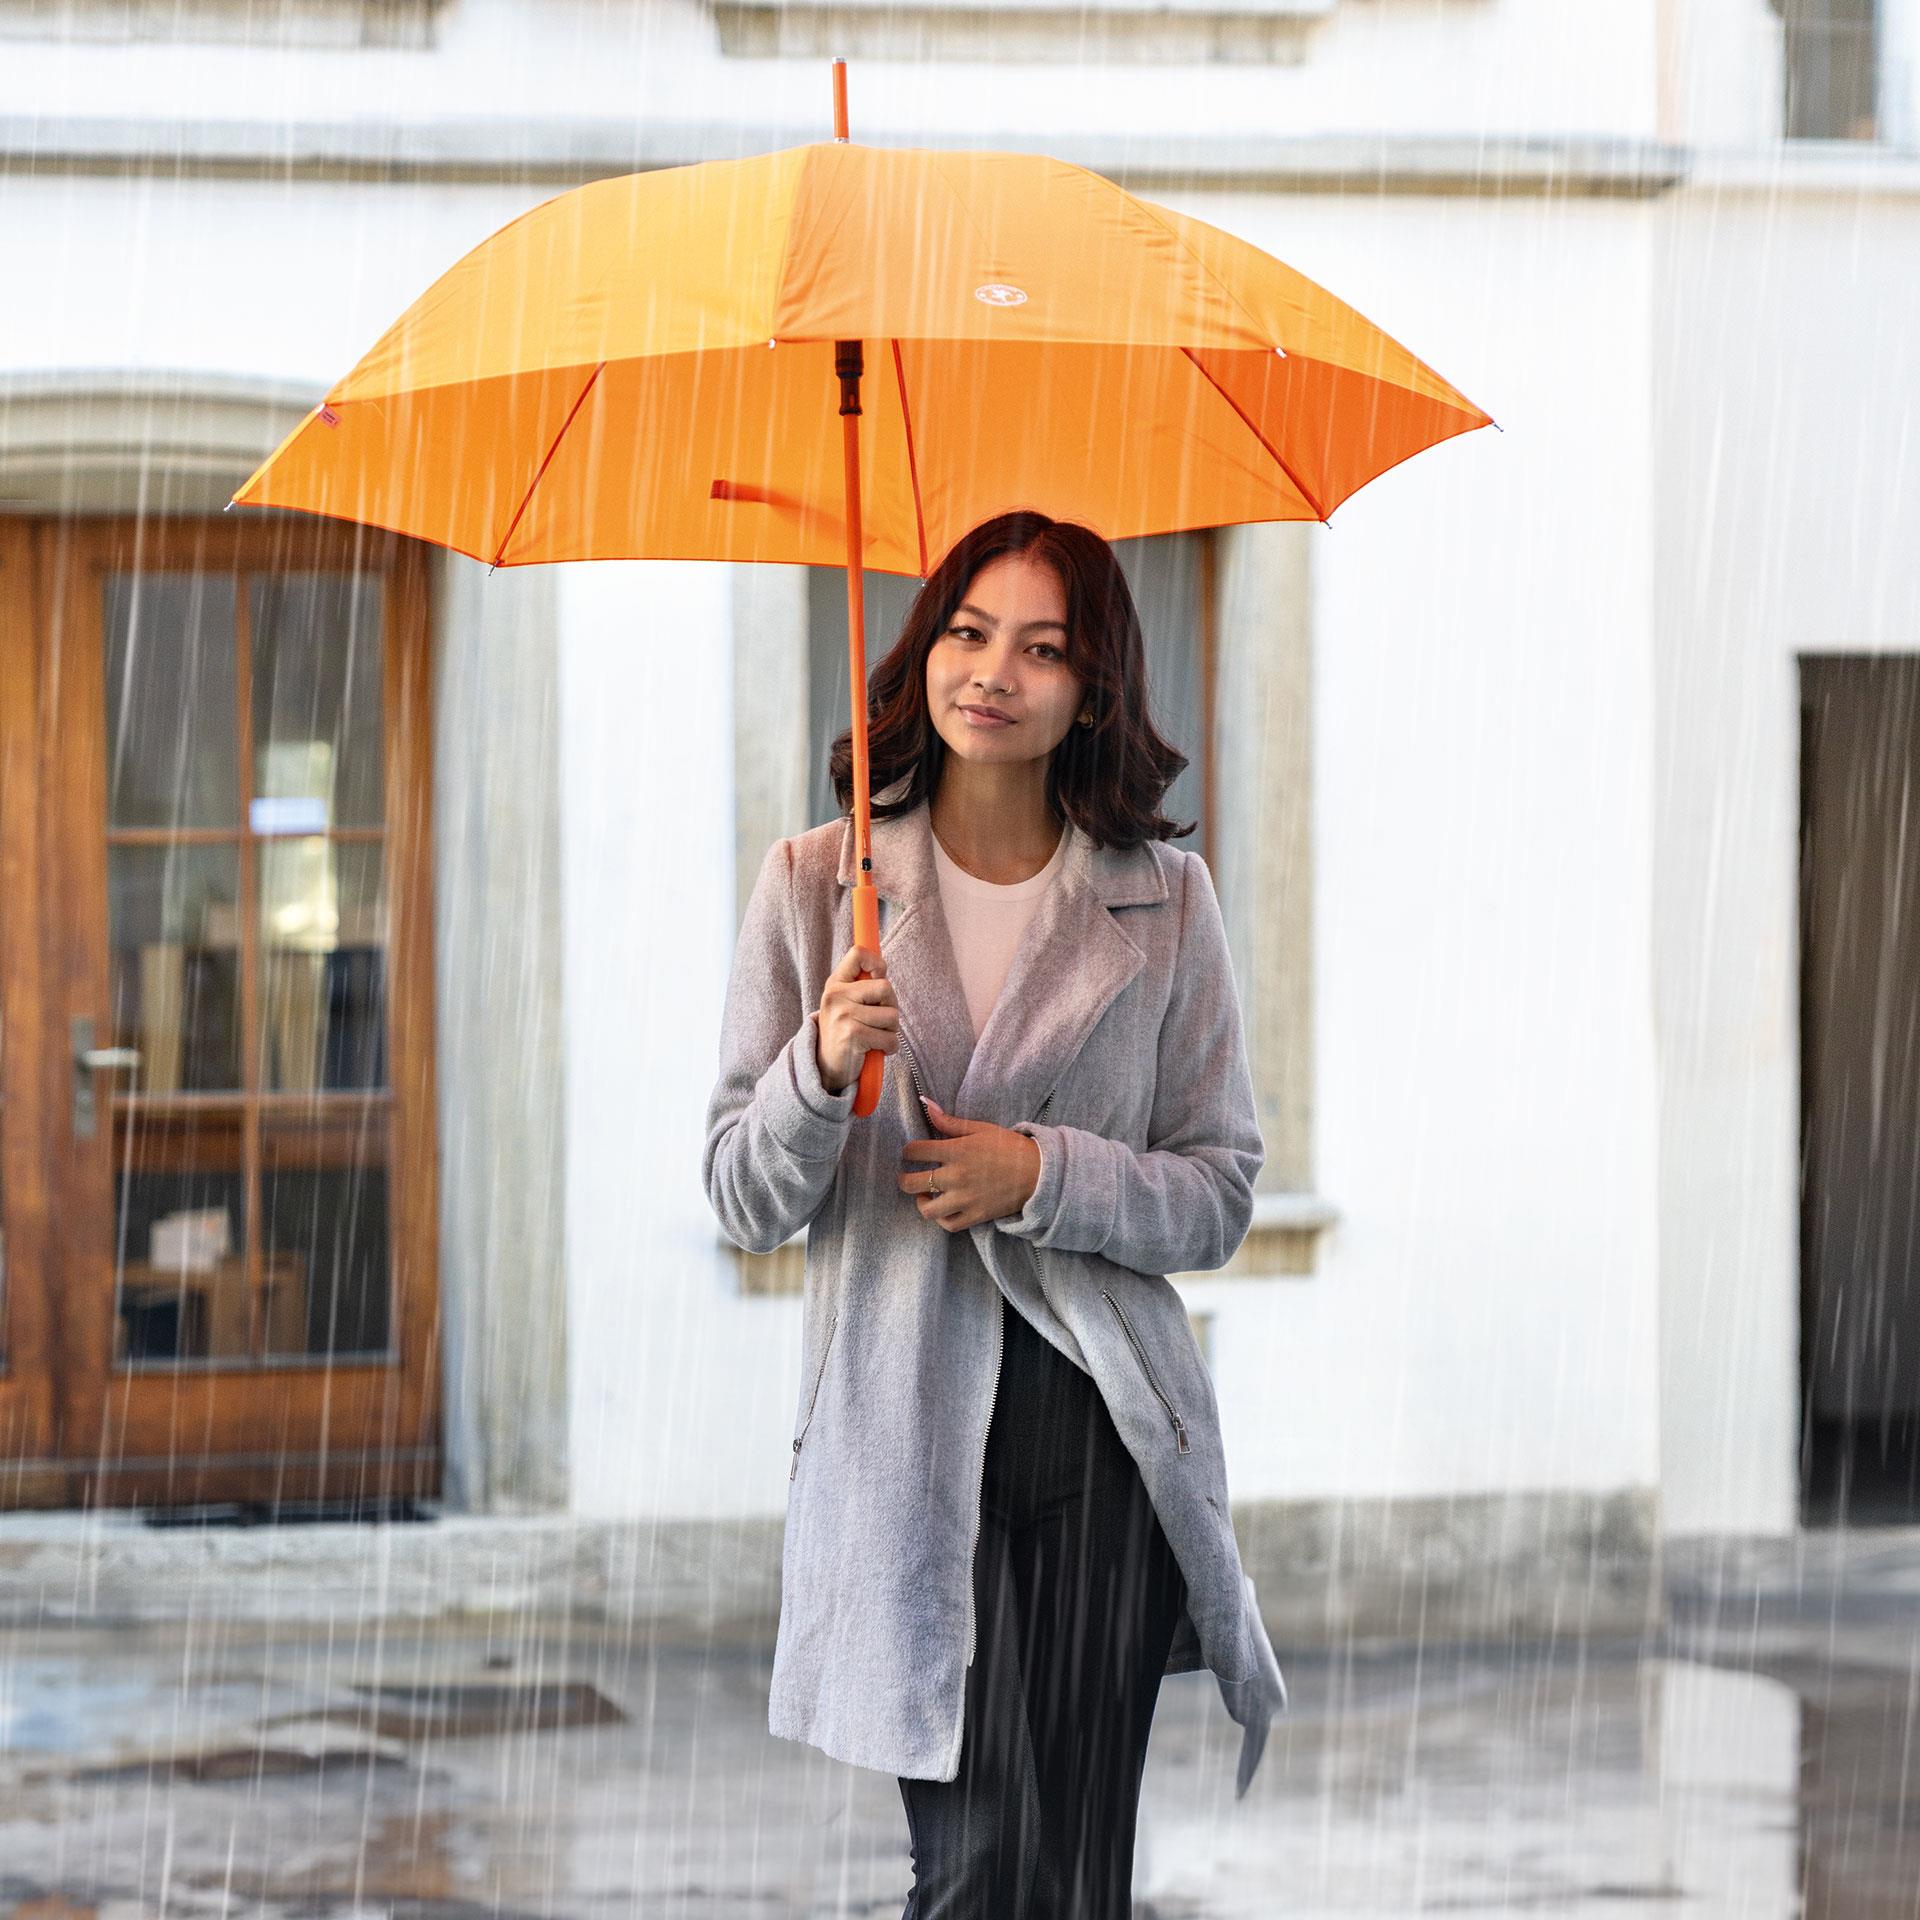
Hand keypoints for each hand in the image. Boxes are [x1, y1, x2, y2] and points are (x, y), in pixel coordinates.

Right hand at [815, 942, 897, 1093]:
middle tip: (878, 1021)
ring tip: (874, 1037)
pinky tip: (874, 1050)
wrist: (826, 1067)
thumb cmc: (845, 1032)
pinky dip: (889, 1047)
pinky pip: (890, 1038)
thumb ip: (862, 985)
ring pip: (892, 1016)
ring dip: (891, 1031)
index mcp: (835, 983)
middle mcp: (836, 995)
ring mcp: (843, 1015)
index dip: (877, 963)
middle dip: (890, 1007)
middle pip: (886, 987)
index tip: (878, 979)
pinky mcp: (853, 1035)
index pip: (858, 954)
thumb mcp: (846, 1003)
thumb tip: (881, 966)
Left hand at [899, 1098, 1043, 1231]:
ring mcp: (965, 1199)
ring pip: (927, 1209)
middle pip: (912, 1183)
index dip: (907, 1151)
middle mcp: (956, 1176)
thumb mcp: (980, 1128)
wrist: (1038, 1172)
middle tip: (907, 1175)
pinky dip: (940, 1219)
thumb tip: (926, 1104)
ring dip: (920, 1201)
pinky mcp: (976, 1216)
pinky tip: (941, 1208)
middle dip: (903, 1179)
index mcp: (956, 1151)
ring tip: (923, 1195)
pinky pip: (948, 1224)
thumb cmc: (1009, 1147)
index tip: (911, 1152)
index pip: (915, 1151)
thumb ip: (950, 1122)